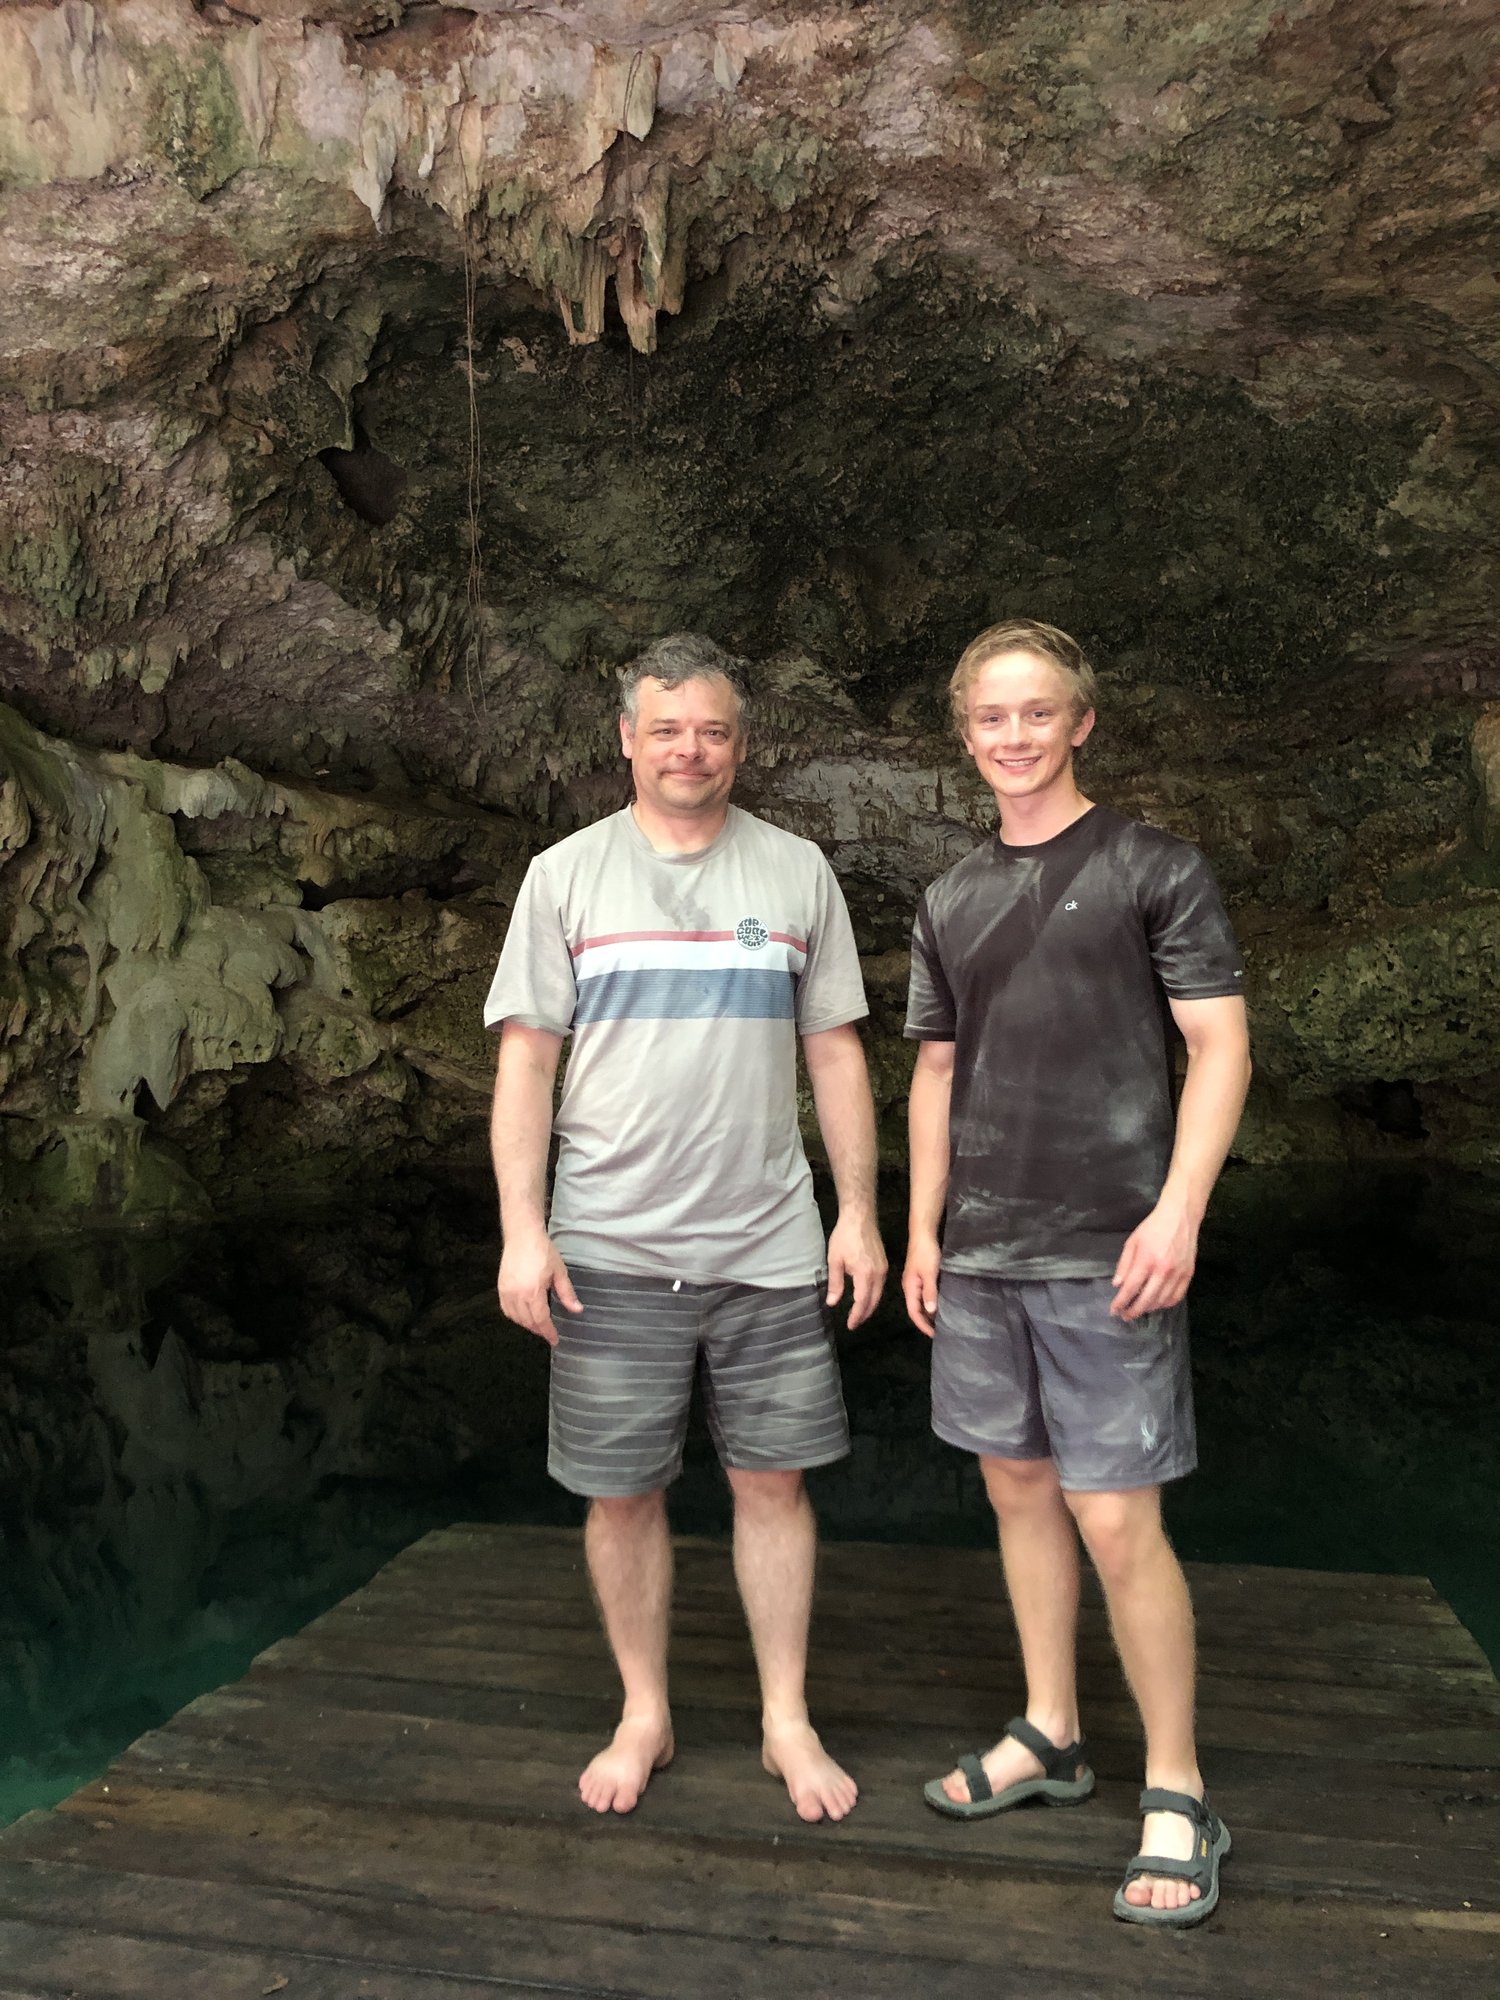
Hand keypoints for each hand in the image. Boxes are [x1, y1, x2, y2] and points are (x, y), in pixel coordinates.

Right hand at [498, 1229, 582, 1344]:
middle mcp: (517, 1295)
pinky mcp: (501, 1287)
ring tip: (538, 1325)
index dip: (548, 1332)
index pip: (541, 1320)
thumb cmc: (542, 1250)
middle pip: (528, 1321)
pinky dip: (515, 1316)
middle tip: (548, 1333)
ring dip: (527, 1324)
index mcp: (533, 1292)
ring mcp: (507, 1291)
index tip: (554, 1339)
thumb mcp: (559, 1272)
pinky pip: (506, 1309)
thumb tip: (577, 1310)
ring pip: (516, 1317)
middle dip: (539, 1330)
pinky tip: (523, 1315)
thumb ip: (567, 1294)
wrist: (522, 1235)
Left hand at [825, 1210, 886, 1330]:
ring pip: (879, 1294)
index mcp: (865, 1274)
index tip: (850, 1325)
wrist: (860, 1217)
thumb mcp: (834, 1260)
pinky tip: (866, 1297)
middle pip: (873, 1301)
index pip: (862, 1302)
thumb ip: (835, 1283)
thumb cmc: (844, 1237)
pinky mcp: (884, 1263)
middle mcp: (878, 1274)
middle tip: (854, 1323)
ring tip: (859, 1314)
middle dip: (864, 1314)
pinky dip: (874, 1295)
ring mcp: (883, 1268)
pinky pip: (881, 1285)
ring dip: (870, 1306)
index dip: (856, 1316)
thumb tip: (832, 1303)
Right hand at [902, 1233, 941, 1337]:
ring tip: (941, 1321)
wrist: (923, 1234)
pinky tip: (940, 1304)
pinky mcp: (921, 1277)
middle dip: (926, 1321)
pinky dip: (931, 1302)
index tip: (934, 1334)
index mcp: (909, 1288)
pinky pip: (925, 1295)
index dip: (923, 1325)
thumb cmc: (926, 1253)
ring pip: (921, 1302)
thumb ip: (929, 1292)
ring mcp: (915, 1282)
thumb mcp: (929, 1273)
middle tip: (940, 1330)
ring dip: (929, 1313)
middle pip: (916, 1309)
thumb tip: (930, 1312)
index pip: (914, 1312)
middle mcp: (910, 1287)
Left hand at [1110, 1198, 1197, 1320]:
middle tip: (1125, 1316)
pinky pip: (1177, 1297)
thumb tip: (1118, 1285)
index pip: (1131, 1288)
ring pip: (1162, 1301)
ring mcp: (1178, 1274)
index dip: (1121, 1302)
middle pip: (1147, 1300)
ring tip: (1140, 1310)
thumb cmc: (1153, 1227)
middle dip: (1134, 1311)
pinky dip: (1166, 1304)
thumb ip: (1124, 1265)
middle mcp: (1163, 1271)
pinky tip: (1157, 1304)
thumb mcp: (1132, 1242)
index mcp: (1146, 1261)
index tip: (1114, 1310)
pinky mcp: (1188, 1275)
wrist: (1180, 1217)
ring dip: (1149, 1309)